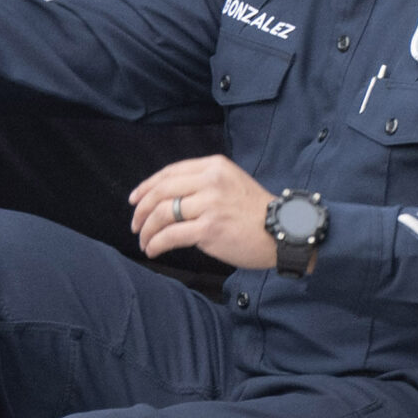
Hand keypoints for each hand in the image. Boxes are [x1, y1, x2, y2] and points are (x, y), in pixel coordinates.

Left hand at [127, 155, 278, 269]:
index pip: (170, 172)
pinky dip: (156, 243)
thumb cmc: (256, 212)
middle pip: (161, 191)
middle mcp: (210, 181)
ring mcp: (209, 204)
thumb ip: (202, 184)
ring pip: (162, 214)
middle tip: (135, 224)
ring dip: (147, 229)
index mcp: (214, 166)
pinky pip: (170, 235)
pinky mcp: (209, 228)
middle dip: (141, 210)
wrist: (284, 232)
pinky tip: (153, 250)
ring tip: (144, 240)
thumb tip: (166, 199)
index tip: (134, 199)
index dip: (147, 186)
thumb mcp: (231, 183)